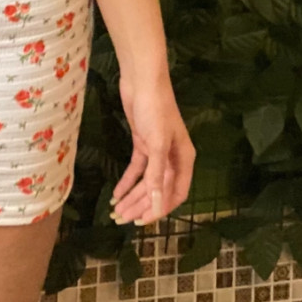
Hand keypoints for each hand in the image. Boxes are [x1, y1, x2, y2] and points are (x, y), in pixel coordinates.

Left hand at [109, 70, 194, 227]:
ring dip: (132, 196)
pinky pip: (136, 169)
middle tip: (123, 220)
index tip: (143, 221)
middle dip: (142, 205)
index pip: (176, 193)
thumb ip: (157, 176)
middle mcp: (172, 157)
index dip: (161, 208)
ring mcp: (156, 150)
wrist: (142, 80)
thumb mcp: (156, 143)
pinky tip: (117, 193)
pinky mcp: (142, 143)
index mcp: (184, 159)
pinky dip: (127, 181)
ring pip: (146, 181)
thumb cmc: (155, 109)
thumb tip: (157, 205)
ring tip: (117, 211)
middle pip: (158, 189)